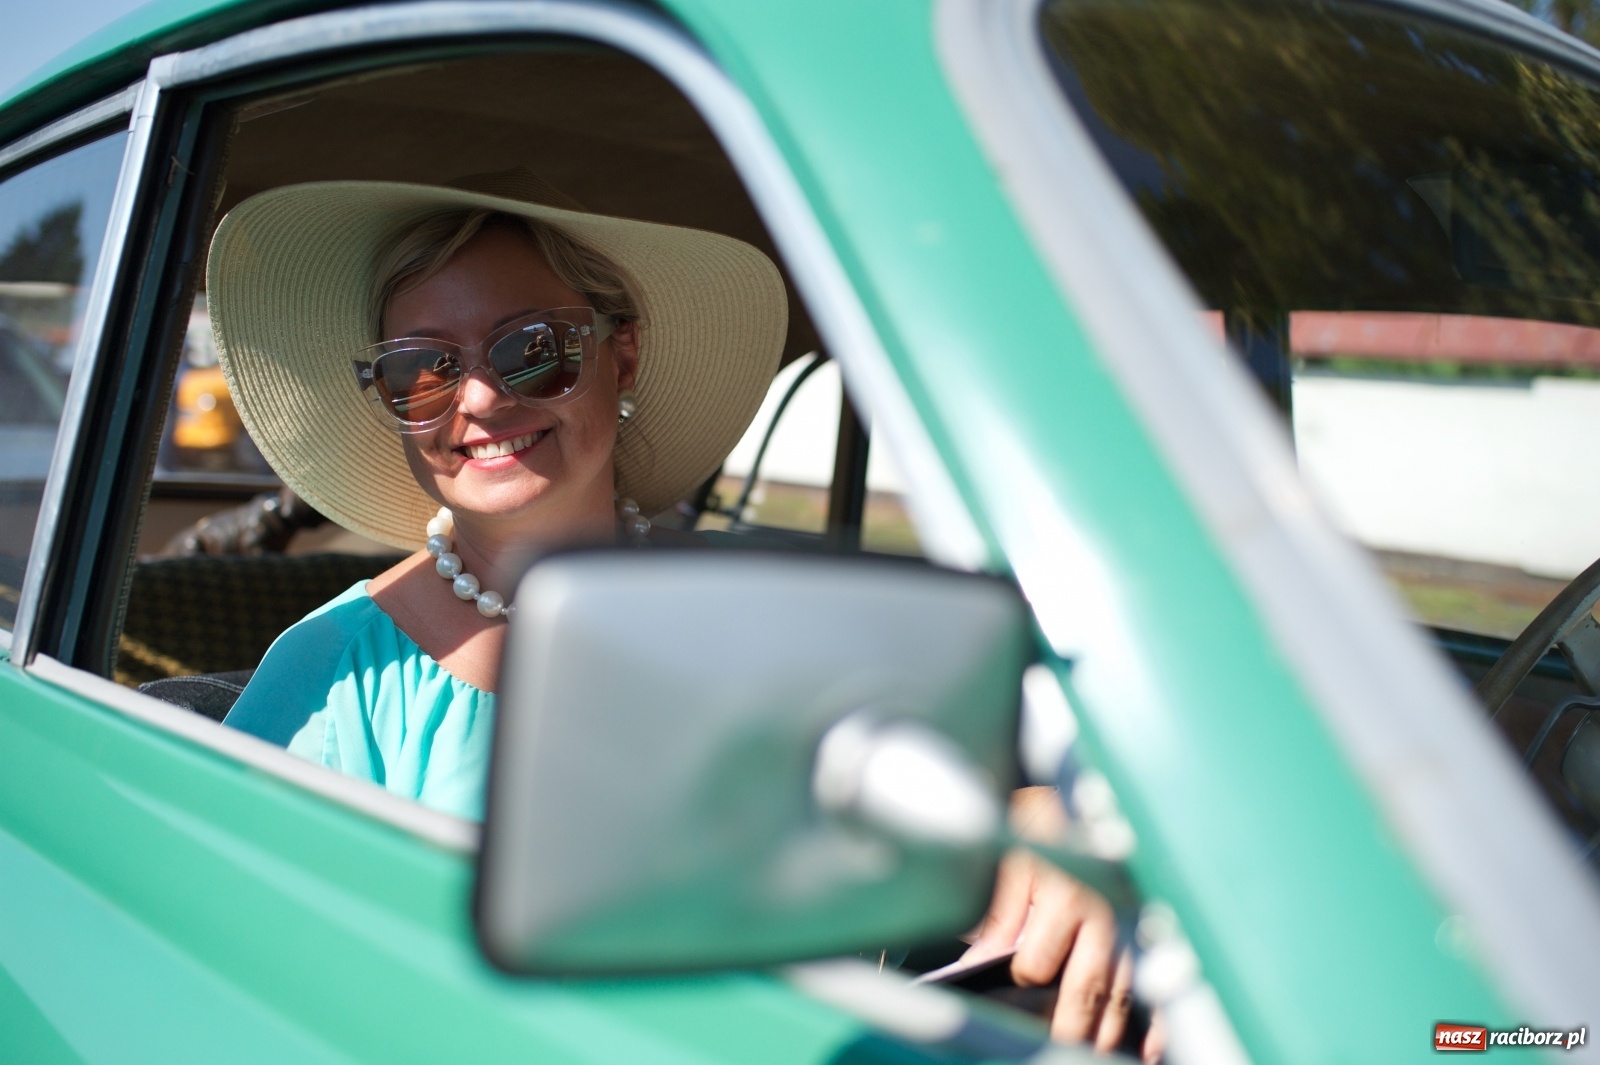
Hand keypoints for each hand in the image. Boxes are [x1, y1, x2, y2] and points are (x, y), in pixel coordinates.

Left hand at [967, 787, 1162, 1060]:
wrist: (1089, 792)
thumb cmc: (1047, 826)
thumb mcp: (1015, 859)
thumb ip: (998, 914)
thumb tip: (977, 963)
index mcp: (1064, 894)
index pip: (1036, 965)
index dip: (1020, 980)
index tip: (1010, 985)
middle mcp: (1104, 914)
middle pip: (1085, 990)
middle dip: (1067, 1028)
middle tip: (1053, 1049)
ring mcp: (1134, 927)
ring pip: (1122, 996)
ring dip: (1107, 1033)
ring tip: (1092, 1054)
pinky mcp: (1153, 933)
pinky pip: (1158, 986)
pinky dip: (1155, 1024)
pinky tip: (1147, 1051)